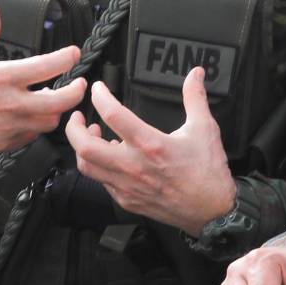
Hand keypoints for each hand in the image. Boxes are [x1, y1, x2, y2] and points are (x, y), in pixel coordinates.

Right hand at [0, 1, 85, 153]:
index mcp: (0, 77)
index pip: (46, 67)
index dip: (66, 58)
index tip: (74, 53)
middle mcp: (8, 103)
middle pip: (59, 102)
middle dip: (76, 92)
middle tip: (79, 83)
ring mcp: (7, 126)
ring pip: (49, 122)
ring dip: (56, 110)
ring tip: (54, 100)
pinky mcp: (3, 143)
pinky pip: (32, 136)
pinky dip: (37, 126)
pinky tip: (33, 116)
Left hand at [65, 69, 235, 235]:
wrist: (212, 210)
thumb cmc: (208, 171)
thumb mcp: (204, 128)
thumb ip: (196, 97)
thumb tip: (196, 74)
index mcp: (151, 145)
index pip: (113, 115)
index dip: (100, 97)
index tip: (98, 89)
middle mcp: (134, 166)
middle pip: (85, 147)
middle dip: (73, 128)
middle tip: (77, 116)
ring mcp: (127, 186)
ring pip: (87, 167)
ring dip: (82, 148)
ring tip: (91, 135)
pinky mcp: (127, 200)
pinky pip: (102, 182)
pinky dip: (98, 166)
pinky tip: (109, 157)